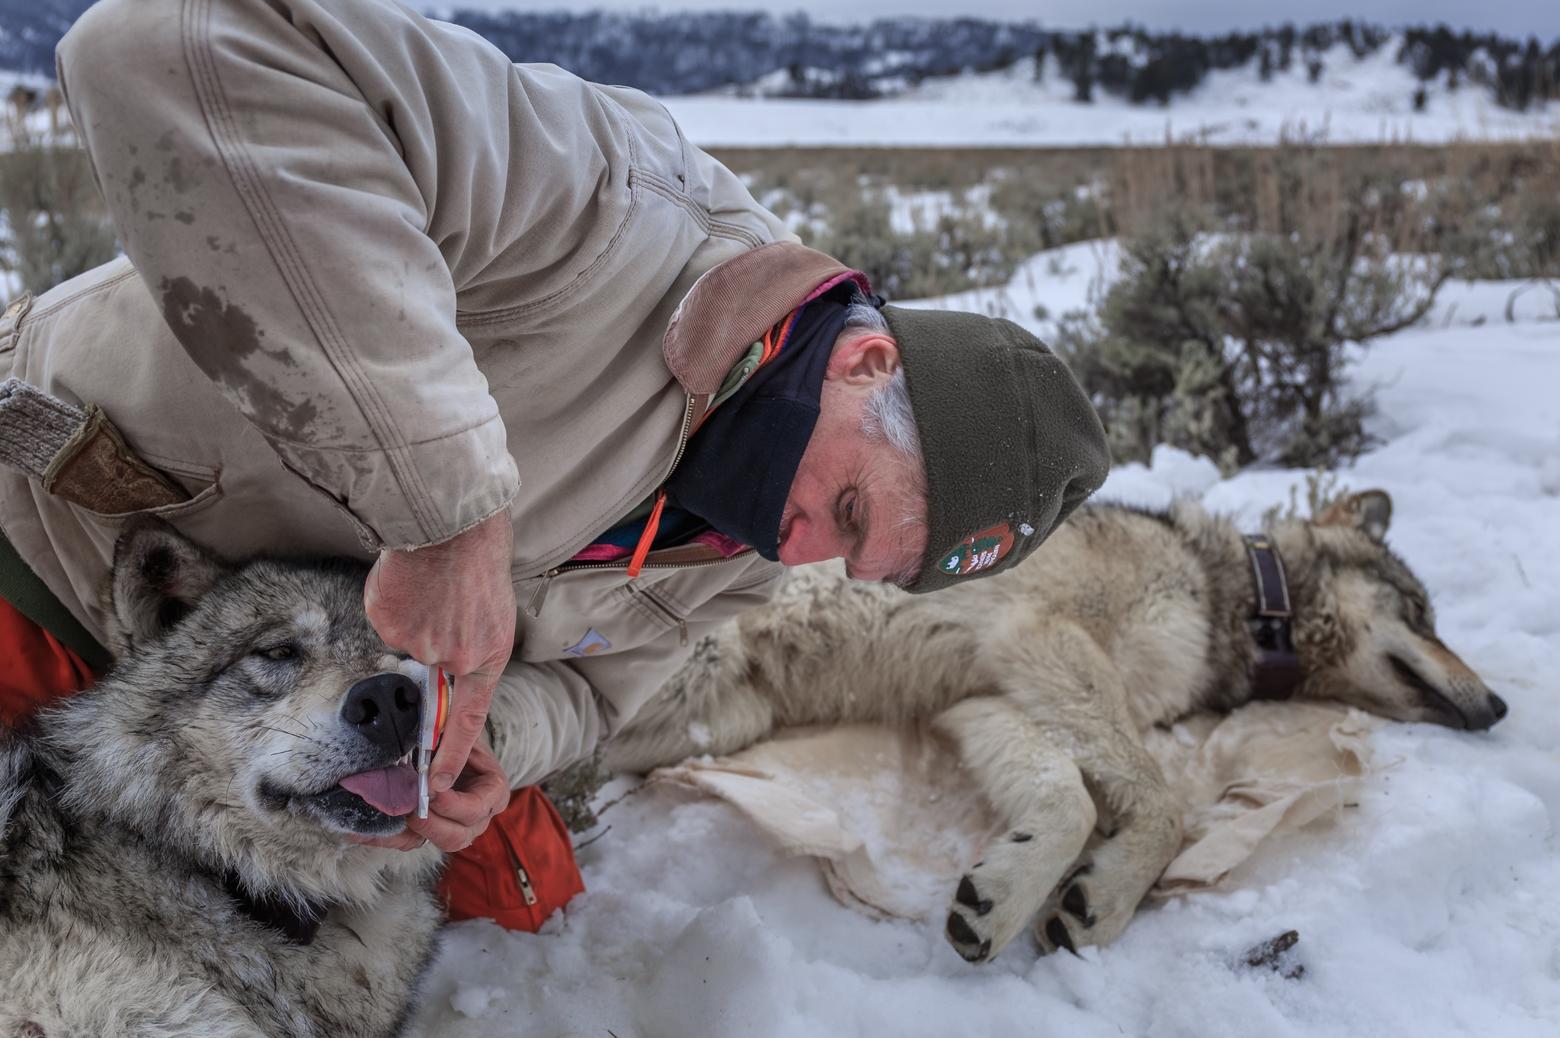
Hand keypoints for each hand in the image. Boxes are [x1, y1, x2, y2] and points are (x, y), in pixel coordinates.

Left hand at [354, 740, 510, 851]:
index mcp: (493, 792)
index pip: (476, 810)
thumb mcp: (461, 730)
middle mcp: (479, 815)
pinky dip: (390, 836)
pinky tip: (368, 828)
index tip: (428, 791)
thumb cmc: (457, 729)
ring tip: (390, 814)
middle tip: (408, 808)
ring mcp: (455, 825)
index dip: (451, 805)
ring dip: (410, 832)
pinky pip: (412, 841)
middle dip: (429, 824)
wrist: (446, 733)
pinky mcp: (431, 827)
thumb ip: (454, 750)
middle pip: (458, 837)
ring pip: (434, 843)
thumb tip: (436, 784)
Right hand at [364, 509, 516, 802]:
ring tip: (432, 587)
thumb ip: (468, 653)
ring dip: (415, 619)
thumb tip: (441, 672)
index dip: (451, 753)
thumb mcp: (493, 620)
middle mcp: (453, 659)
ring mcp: (419, 643)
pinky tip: (412, 583)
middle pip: (431, 674)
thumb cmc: (480, 569)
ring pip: (408, 643)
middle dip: (432, 649)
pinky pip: (387, 622)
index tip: (436, 782)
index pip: (469, 720)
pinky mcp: (389, 624)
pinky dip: (396, 605)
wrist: (456, 527)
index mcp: (487, 660)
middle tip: (439, 616)